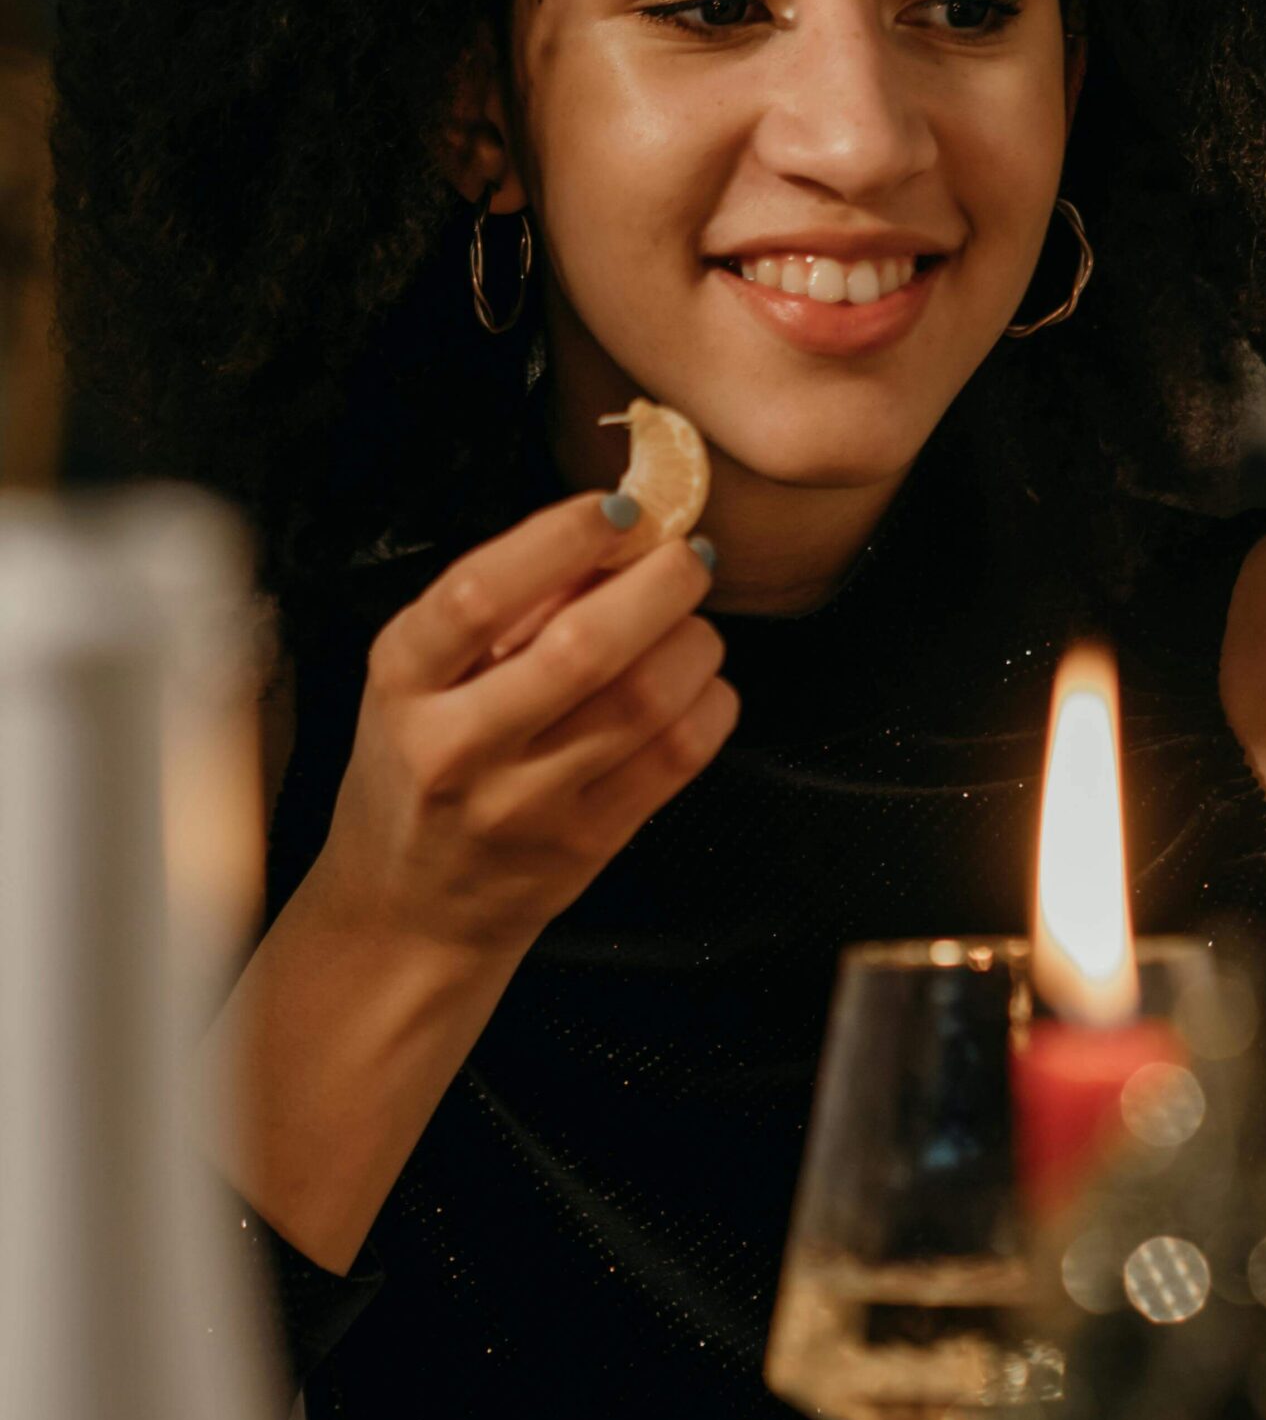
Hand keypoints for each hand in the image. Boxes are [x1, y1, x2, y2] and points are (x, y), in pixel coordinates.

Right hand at [313, 495, 736, 961]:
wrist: (411, 911)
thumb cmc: (421, 765)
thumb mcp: (422, 677)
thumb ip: (504, 608)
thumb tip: (619, 535)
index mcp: (402, 679)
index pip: (479, 594)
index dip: (562, 537)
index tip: (620, 509)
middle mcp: (458, 744)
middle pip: (584, 647)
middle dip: (660, 583)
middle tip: (687, 556)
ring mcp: (524, 803)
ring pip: (646, 701)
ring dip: (694, 641)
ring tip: (692, 623)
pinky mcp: (585, 846)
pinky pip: (676, 758)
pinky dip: (710, 704)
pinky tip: (701, 685)